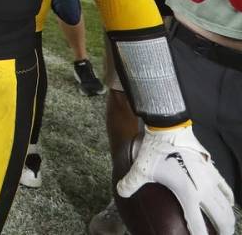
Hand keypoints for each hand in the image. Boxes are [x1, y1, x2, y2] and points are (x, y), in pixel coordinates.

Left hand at [117, 126, 234, 234]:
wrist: (169, 126)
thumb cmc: (155, 149)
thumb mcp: (140, 169)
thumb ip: (130, 183)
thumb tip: (121, 192)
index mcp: (188, 193)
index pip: (197, 223)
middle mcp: (203, 189)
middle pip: (220, 217)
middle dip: (223, 230)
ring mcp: (210, 178)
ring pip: (226, 204)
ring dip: (228, 217)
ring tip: (226, 226)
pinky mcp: (211, 168)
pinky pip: (225, 187)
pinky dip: (228, 198)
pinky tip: (228, 202)